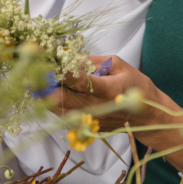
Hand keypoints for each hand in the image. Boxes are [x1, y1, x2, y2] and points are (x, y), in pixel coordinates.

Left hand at [51, 56, 182, 170]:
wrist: (146, 116)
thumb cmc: (135, 86)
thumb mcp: (119, 65)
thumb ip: (94, 61)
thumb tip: (70, 56)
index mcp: (108, 89)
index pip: (79, 80)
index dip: (60, 71)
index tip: (47, 61)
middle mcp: (96, 107)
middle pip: (62, 98)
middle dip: (46, 84)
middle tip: (36, 71)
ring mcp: (91, 119)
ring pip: (58, 110)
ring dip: (46, 96)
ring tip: (39, 81)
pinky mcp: (87, 127)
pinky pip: (64, 116)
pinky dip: (54, 105)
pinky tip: (51, 93)